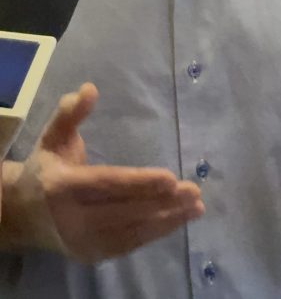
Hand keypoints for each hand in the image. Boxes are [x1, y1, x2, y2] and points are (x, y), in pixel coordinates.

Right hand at [11, 83, 203, 261]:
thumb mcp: (52, 136)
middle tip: (193, 191)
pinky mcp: (91, 256)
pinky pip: (127, 245)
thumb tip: (89, 89)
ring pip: (130, 232)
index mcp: (61, 186)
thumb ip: (69, 113)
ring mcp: (81, 242)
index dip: (139, 183)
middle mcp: (71, 219)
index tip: (171, 178)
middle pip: (123, 211)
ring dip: (166, 221)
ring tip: (195, 207)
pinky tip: (176, 221)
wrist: (20, 215)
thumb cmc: (45, 167)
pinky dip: (154, 233)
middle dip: (161, 202)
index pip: (106, 184)